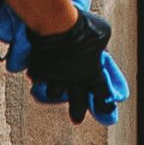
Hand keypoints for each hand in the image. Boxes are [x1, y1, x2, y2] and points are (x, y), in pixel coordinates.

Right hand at [22, 5, 116, 123]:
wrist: (57, 24)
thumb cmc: (84, 26)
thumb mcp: (103, 33)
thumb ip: (101, 45)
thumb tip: (101, 47)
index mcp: (91, 72)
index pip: (101, 94)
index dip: (105, 104)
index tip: (107, 110)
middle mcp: (73, 80)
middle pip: (77, 105)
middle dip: (77, 113)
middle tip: (77, 119)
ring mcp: (55, 77)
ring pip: (54, 93)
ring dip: (55, 90)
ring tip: (55, 89)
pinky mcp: (39, 70)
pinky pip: (37, 77)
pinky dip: (38, 74)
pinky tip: (37, 72)